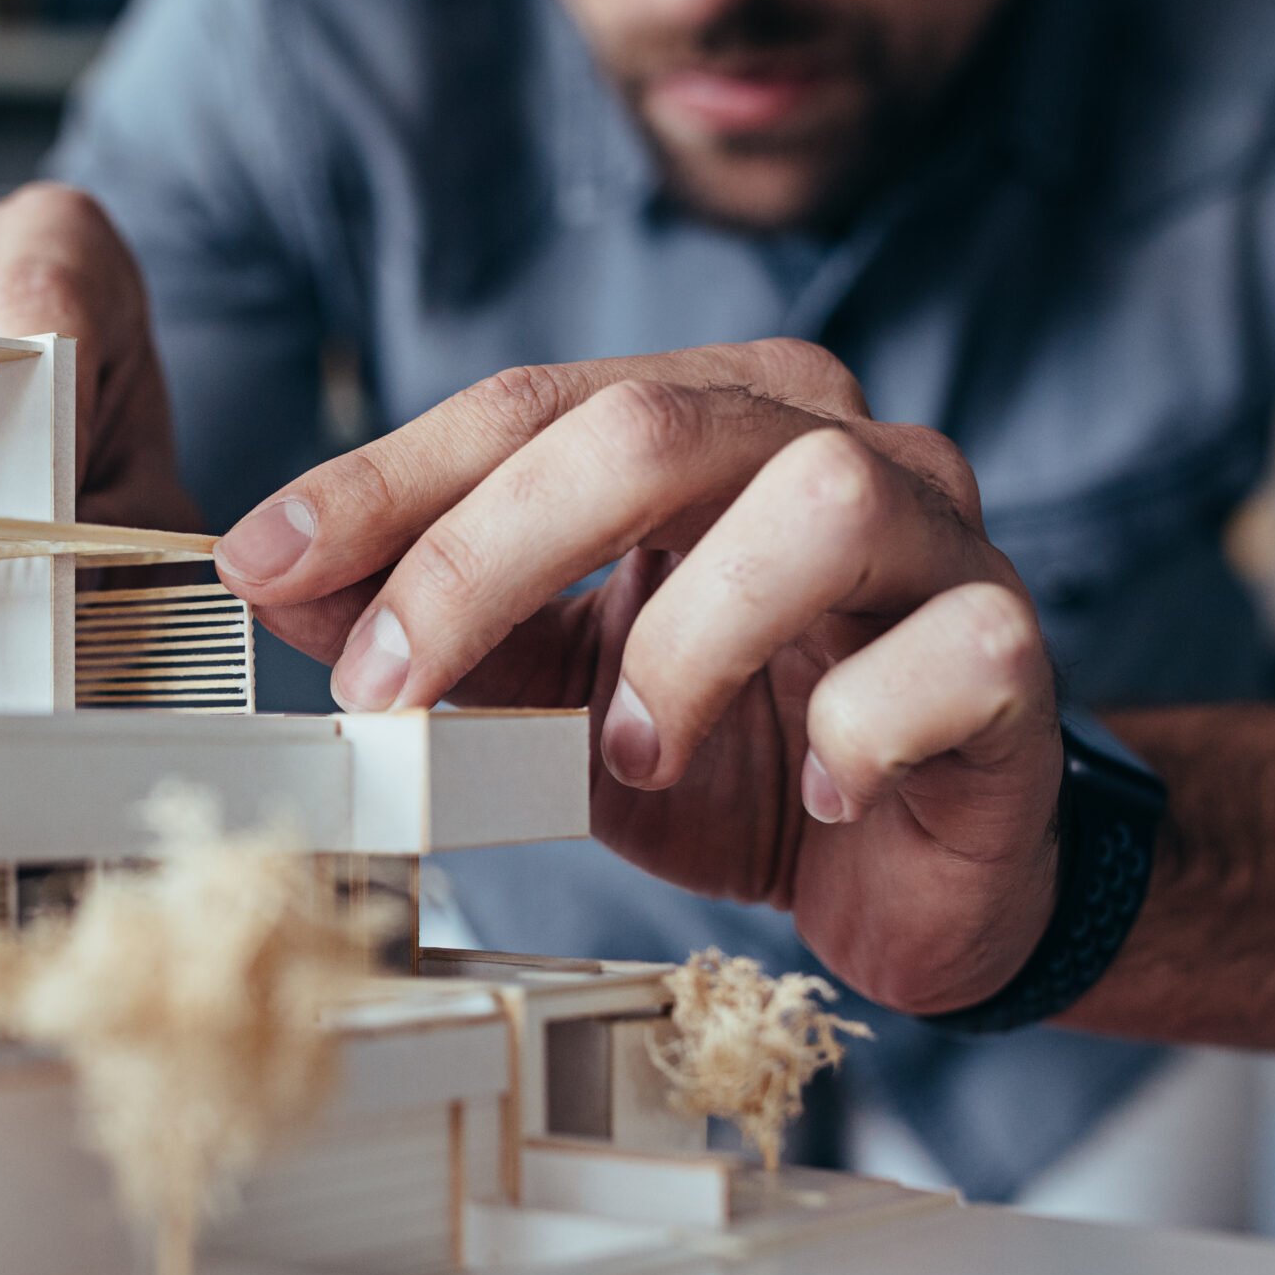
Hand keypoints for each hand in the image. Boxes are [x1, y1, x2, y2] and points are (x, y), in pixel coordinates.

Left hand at [213, 340, 1060, 1014]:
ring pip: (813, 508)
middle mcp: (828, 443)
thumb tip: (279, 583)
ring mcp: (938, 538)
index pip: (532, 406)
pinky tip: (816, 795)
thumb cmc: (743, 752)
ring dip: (686, 644)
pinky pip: (948, 655)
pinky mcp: (1013, 652)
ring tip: (638, 753)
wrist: (922, 867)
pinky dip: (854, 734)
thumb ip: (445, 626)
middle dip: (486, 554)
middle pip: (652, 428)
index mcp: (712, 421)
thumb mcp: (558, 691)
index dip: (387, 482)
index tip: (262, 562)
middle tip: (394, 687)